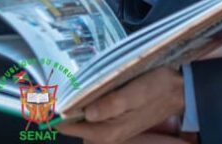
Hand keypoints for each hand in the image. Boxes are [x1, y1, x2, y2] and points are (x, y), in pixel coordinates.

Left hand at [57, 67, 185, 143]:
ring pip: (83, 121)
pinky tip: (81, 90)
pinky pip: (92, 116)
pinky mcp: (116, 120)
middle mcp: (109, 134)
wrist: (179, 89)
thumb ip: (113, 103)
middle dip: (61, 110)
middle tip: (48, 88)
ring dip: (72, 106)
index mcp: (110, 130)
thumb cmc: (158, 87)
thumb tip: (88, 112)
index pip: (72, 126)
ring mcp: (112, 128)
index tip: (42, 98)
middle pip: (75, 125)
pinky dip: (83, 105)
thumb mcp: (137, 92)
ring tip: (62, 87)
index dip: (57, 113)